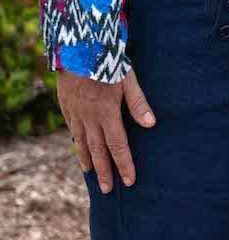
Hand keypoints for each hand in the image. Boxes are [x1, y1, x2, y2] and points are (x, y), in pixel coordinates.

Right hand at [57, 70, 156, 193]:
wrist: (76, 49)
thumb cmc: (107, 62)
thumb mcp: (128, 80)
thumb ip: (138, 103)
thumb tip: (151, 124)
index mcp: (107, 114)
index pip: (118, 146)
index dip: (124, 164)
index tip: (129, 181)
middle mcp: (89, 118)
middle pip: (98, 151)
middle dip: (104, 171)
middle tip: (107, 190)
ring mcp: (75, 114)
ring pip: (82, 143)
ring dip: (88, 160)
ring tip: (92, 174)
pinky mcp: (66, 107)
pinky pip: (72, 130)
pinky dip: (77, 143)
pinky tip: (80, 149)